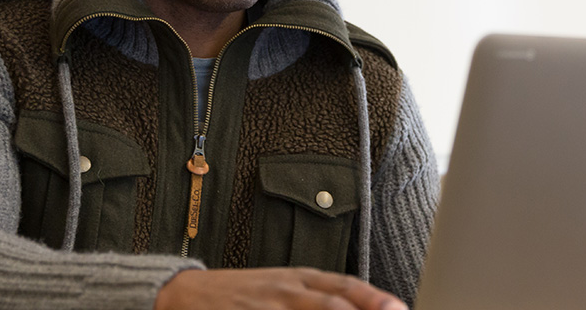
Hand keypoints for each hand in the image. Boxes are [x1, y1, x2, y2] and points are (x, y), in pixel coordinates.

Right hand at [154, 267, 407, 309]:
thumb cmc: (243, 294)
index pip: (343, 286)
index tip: (398, 308)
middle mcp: (287, 290)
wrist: (187, 294)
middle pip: (332, 304)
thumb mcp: (281, 286)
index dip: (372, 298)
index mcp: (298, 278)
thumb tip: (356, 303)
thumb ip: (316, 295)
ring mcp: (267, 306)